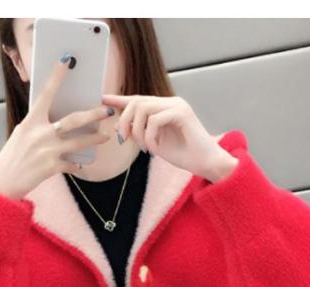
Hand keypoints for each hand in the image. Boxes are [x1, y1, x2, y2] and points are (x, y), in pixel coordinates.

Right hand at [0, 57, 114, 200]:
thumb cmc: (12, 158)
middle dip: (93, 115)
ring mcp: (48, 150)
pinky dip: (76, 165)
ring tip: (105, 137)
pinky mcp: (52, 167)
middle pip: (73, 120)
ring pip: (79, 142)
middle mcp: (40, 133)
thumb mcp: (21, 135)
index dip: (56, 77)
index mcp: (30, 122)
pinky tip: (80, 165)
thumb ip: (37, 126)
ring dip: (94, 139)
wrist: (4, 182)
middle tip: (107, 110)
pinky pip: (72, 164)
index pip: (45, 94)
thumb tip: (55, 121)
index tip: (66, 62)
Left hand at [100, 93, 237, 181]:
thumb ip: (139, 132)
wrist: (205, 163)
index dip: (120, 99)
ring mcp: (177, 105)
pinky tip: (154, 150)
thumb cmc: (183, 154)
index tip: (103, 100)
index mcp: (164, 107)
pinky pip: (155, 120)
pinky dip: (150, 138)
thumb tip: (118, 126)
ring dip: (138, 132)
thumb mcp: (154, 143)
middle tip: (124, 140)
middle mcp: (170, 102)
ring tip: (145, 149)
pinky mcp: (182, 113)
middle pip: (136, 102)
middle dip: (125, 121)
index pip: (138, 99)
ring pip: (143, 109)